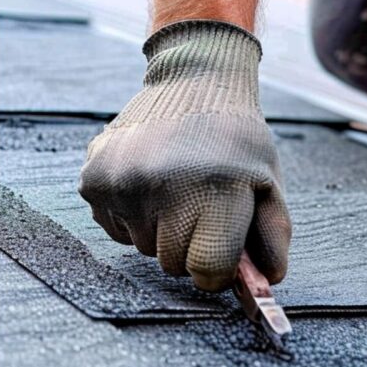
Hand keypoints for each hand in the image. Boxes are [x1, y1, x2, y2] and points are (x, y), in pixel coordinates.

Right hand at [79, 20, 291, 291]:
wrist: (194, 82)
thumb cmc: (237, 140)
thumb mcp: (268, 185)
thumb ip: (271, 240)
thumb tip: (264, 285)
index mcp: (214, 191)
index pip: (208, 271)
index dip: (219, 265)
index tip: (221, 244)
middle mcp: (163, 188)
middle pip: (173, 263)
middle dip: (189, 244)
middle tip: (199, 204)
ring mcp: (123, 183)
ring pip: (142, 247)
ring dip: (160, 228)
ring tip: (175, 186)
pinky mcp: (94, 179)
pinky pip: (115, 228)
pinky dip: (132, 215)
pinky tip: (149, 181)